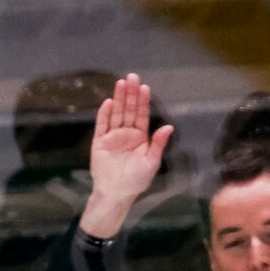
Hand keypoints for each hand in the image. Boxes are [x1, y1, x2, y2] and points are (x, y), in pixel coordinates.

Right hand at [81, 73, 173, 237]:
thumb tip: (169, 127)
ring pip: (116, 113)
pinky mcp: (100, 141)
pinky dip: (104, 114)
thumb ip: (158, 144)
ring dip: (118, 99)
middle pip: (128, 110)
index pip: (141, 116)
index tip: (144, 88)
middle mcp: (126, 134)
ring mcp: (112, 136)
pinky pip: (102, 125)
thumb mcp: (151, 163)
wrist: (116, 193)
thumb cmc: (136, 181)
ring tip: (121, 83)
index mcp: (140, 138)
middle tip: (132, 77)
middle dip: (130, 94)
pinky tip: (109, 103)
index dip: (143, 102)